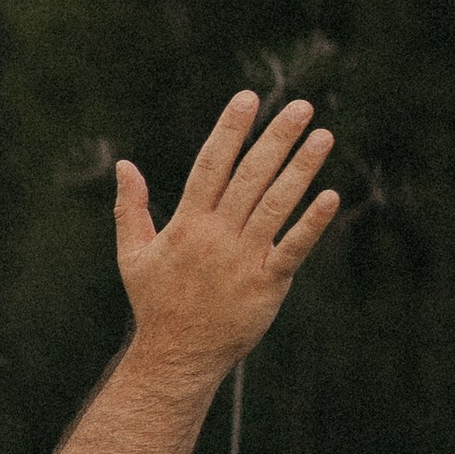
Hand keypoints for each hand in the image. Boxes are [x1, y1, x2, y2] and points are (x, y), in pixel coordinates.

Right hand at [116, 90, 338, 386]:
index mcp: (186, 224)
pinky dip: (310, 223)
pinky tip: (330, 196)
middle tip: (302, 107)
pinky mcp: (266, 284)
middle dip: (276, 139)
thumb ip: (129, 208)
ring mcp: (242, 260)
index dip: (230, 129)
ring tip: (323, 137)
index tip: (248, 98)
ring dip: (300, 169)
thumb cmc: (156, 303)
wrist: (176, 355)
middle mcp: (216, 236)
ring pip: (275, 205)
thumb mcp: (133, 254)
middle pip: (249, 176)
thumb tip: (124, 166)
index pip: (210, 165)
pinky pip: (292, 249)